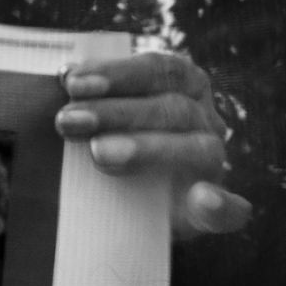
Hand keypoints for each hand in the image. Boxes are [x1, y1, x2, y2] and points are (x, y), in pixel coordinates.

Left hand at [58, 49, 249, 236]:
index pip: (160, 70)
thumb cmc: (112, 154)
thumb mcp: (100, 124)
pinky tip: (203, 199)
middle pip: (171, 108)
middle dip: (116, 111)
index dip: (118, 73)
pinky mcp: (217, 212)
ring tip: (98, 154)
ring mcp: (214, 165)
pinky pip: (230, 209)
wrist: (133, 215)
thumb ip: (88, 104)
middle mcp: (205, 120)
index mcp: (184, 87)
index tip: (71, 81)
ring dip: (147, 148)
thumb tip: (56, 83)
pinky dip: (220, 204)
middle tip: (67, 121)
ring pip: (197, 148)